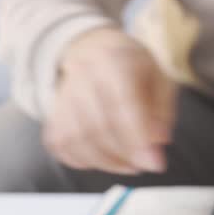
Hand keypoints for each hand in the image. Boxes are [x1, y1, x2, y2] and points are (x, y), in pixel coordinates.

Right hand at [44, 27, 175, 174]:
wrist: (92, 49)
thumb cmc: (132, 68)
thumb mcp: (160, 78)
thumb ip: (162, 112)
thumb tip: (156, 142)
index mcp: (114, 60)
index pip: (121, 103)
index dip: (136, 138)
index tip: (154, 164)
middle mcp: (81, 74)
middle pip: (96, 126)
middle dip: (123, 155)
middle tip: (143, 165)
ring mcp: (62, 94)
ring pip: (75, 140)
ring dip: (105, 162)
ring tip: (128, 164)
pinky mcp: (51, 115)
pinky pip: (60, 146)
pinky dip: (83, 161)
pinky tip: (104, 158)